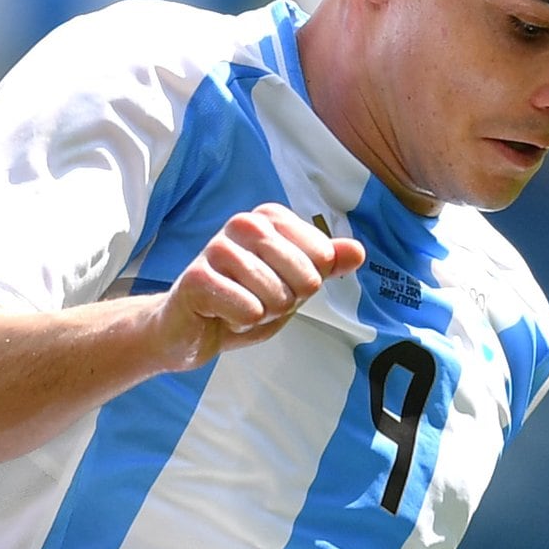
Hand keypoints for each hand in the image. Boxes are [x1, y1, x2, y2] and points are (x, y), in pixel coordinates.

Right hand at [154, 204, 363, 370]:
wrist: (190, 330)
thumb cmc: (241, 302)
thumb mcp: (293, 284)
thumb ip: (327, 265)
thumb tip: (358, 251)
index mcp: (270, 218)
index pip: (323, 257)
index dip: (307, 284)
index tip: (278, 284)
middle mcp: (245, 224)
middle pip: (306, 277)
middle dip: (287, 303)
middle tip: (257, 301)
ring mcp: (218, 248)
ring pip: (277, 297)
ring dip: (263, 315)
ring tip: (237, 308)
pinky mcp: (197, 278)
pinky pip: (249, 310)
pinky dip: (241, 324)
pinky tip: (221, 315)